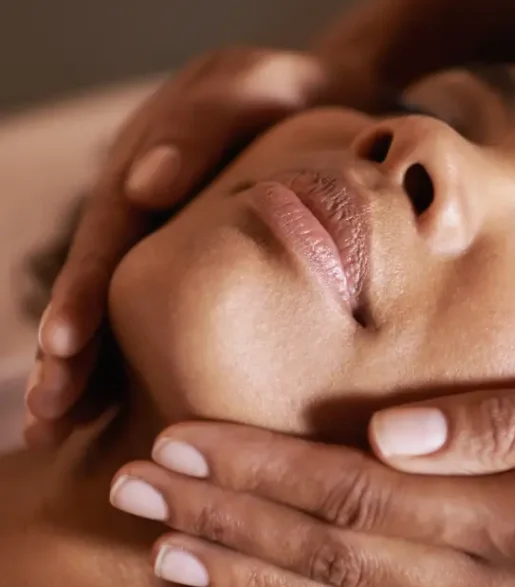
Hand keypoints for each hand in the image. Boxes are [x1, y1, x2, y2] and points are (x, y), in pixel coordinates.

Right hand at [23, 46, 379, 447]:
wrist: (326, 100)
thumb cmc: (287, 96)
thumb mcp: (250, 89)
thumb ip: (202, 128)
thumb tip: (146, 185)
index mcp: (144, 169)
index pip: (109, 237)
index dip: (84, 292)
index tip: (66, 346)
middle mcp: (143, 211)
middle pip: (100, 284)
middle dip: (70, 352)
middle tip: (50, 415)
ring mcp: (167, 240)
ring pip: (121, 309)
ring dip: (90, 369)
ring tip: (59, 431)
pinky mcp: (199, 264)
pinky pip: (164, 314)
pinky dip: (139, 361)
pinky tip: (121, 412)